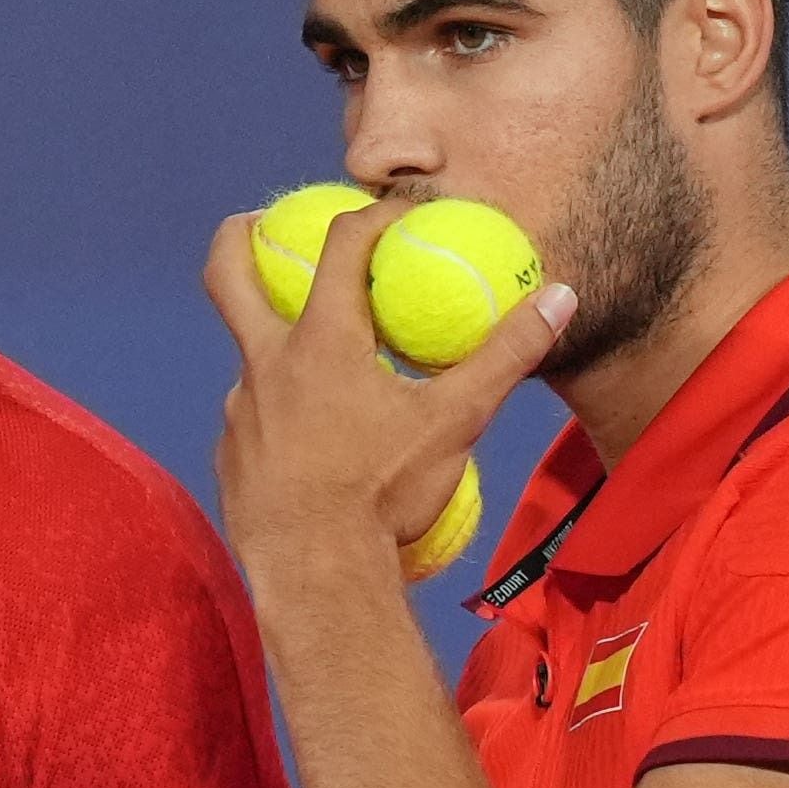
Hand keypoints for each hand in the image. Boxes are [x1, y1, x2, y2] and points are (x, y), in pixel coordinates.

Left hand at [201, 198, 572, 596]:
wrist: (317, 575)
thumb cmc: (384, 495)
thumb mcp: (454, 422)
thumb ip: (505, 356)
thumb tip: (559, 299)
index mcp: (321, 342)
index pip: (342, 246)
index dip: (370, 216)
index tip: (394, 212)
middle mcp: (266, 365)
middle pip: (229, 273)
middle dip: (240, 236)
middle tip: (257, 221)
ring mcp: (240, 412)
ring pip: (249, 360)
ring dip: (276, 349)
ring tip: (319, 369)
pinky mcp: (230, 457)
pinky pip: (252, 419)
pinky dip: (278, 414)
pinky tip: (310, 441)